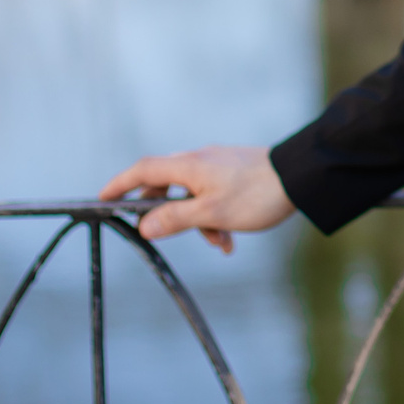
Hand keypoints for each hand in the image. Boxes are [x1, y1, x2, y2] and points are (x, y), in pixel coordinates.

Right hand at [99, 146, 296, 254]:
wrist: (300, 178)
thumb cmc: (256, 194)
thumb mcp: (212, 213)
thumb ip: (175, 219)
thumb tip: (144, 226)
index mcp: (189, 166)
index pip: (143, 171)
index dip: (120, 184)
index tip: (103, 198)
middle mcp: (199, 160)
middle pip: (165, 185)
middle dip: (164, 214)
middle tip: (162, 234)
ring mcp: (217, 165)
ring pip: (191, 195)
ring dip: (196, 222)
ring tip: (219, 243)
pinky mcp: (233, 172)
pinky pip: (211, 195)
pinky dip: (214, 217)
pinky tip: (230, 238)